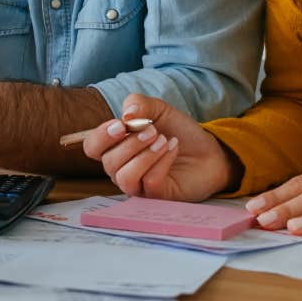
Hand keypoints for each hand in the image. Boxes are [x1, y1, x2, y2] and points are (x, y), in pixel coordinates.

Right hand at [81, 94, 239, 199]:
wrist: (208, 150)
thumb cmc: (178, 131)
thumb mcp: (158, 109)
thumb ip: (138, 104)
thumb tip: (126, 115)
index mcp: (117, 146)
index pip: (93, 147)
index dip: (101, 136)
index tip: (121, 125)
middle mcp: (122, 169)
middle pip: (109, 161)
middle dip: (131, 142)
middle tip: (154, 130)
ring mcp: (139, 185)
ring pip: (125, 177)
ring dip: (145, 154)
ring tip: (163, 140)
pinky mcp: (157, 197)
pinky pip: (150, 182)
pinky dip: (162, 161)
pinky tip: (173, 148)